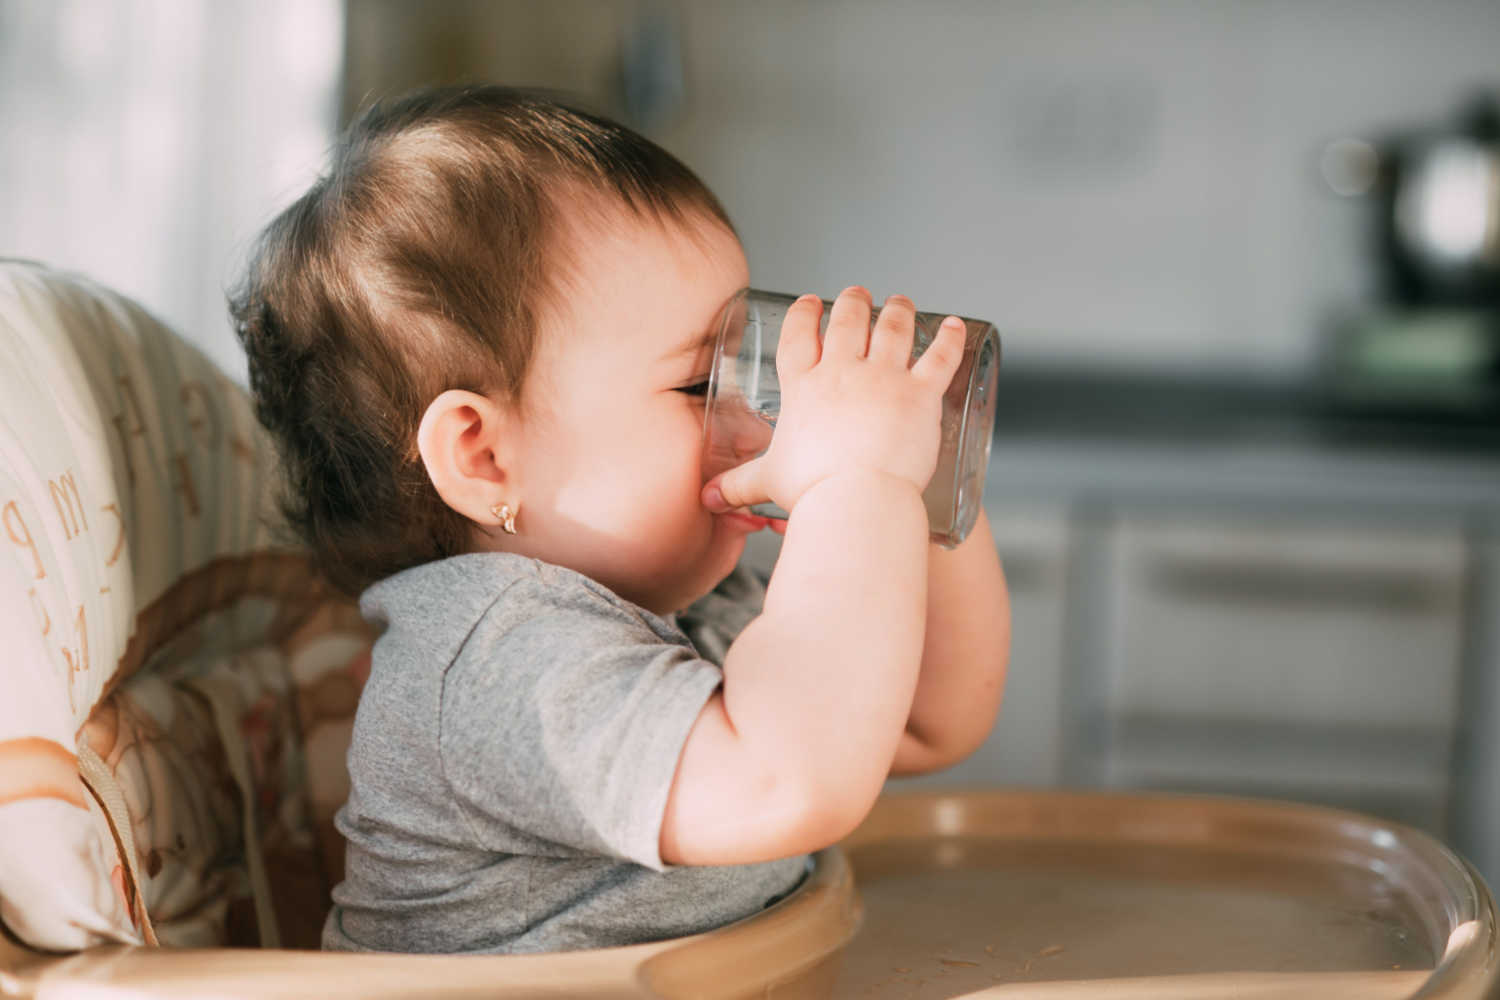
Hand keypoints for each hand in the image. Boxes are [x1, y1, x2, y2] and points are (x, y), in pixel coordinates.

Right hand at [702, 286, 964, 514]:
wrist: (856, 499)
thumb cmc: (812, 491)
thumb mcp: (768, 481)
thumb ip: (737, 484)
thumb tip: (706, 499)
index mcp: (804, 386)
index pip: (800, 334)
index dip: (805, 313)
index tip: (810, 303)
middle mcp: (844, 372)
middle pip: (849, 319)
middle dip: (854, 301)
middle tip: (858, 295)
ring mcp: (885, 379)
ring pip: (894, 328)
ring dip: (899, 310)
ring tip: (901, 302)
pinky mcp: (921, 394)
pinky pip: (941, 357)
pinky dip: (951, 339)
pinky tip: (958, 326)